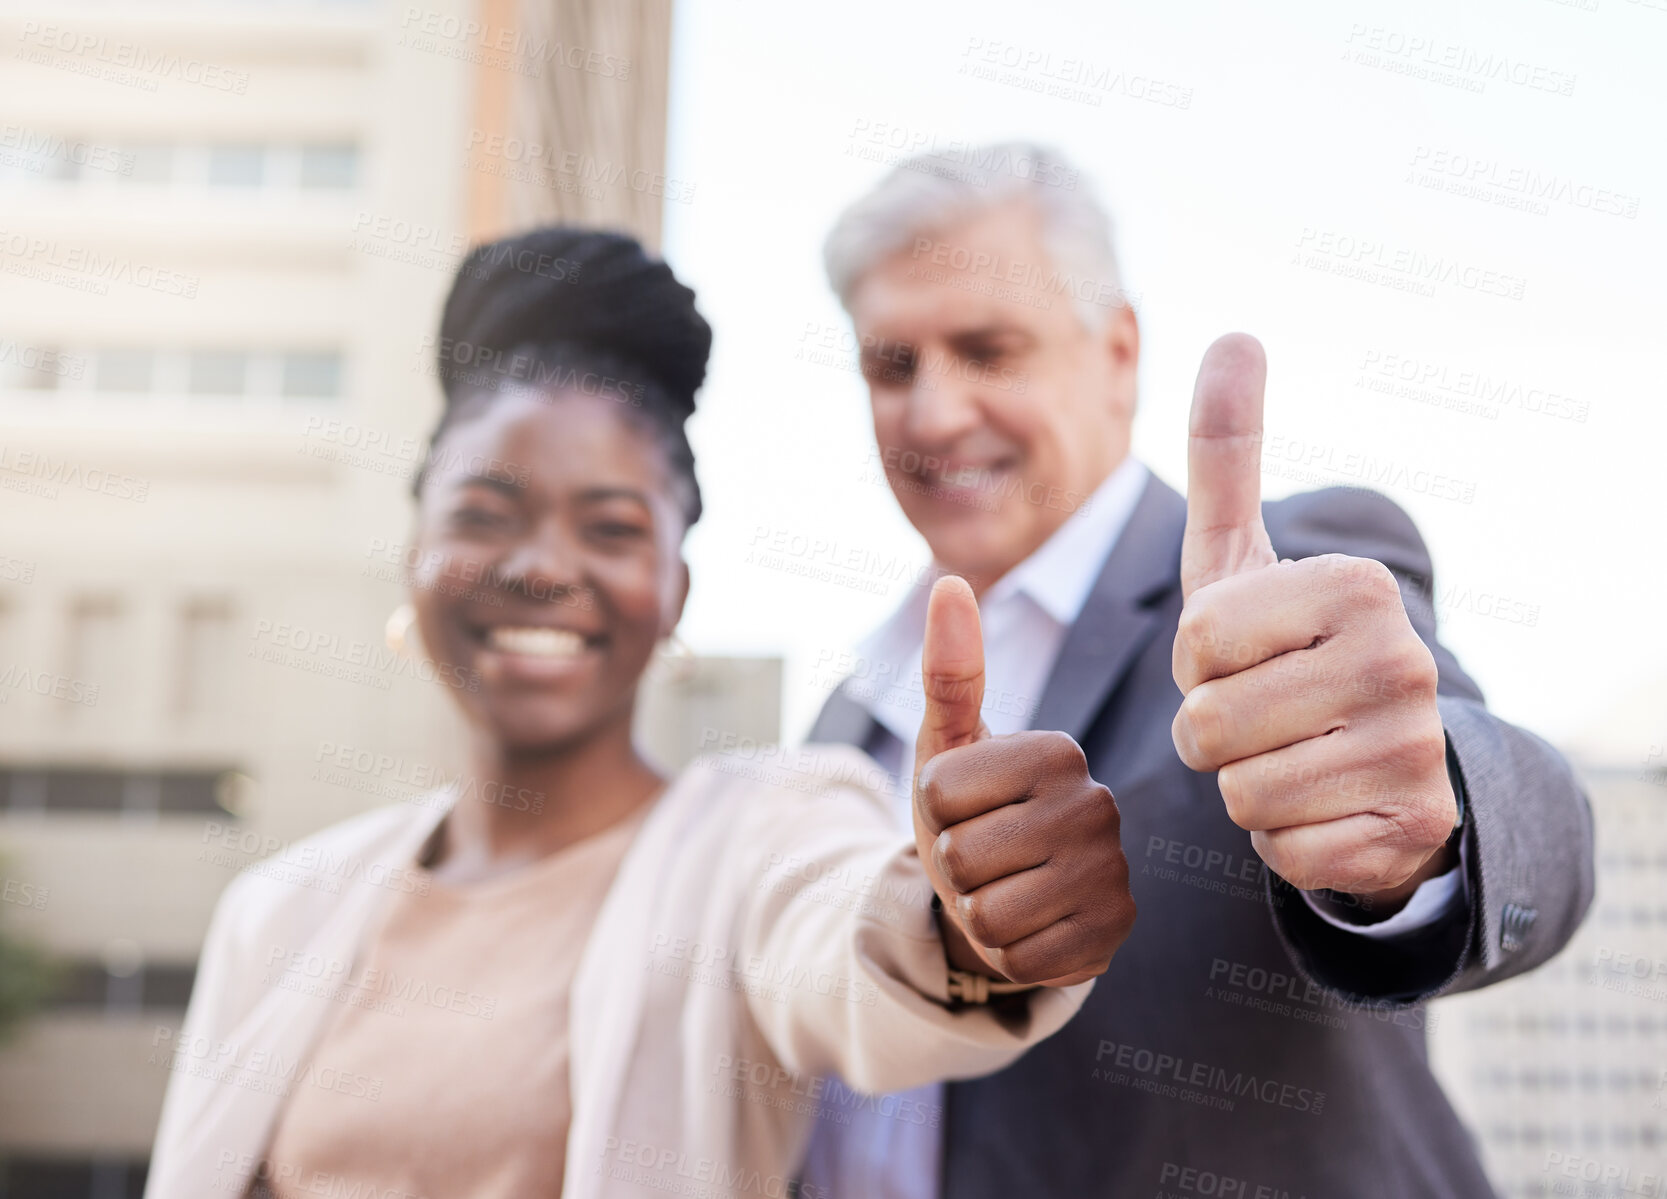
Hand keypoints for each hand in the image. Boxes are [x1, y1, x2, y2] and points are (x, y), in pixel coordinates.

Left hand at [912, 575, 1134, 986]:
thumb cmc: (971, 813)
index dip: (933, 812)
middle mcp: (1097, 805)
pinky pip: (1020, 960)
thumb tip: (949, 581)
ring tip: (1004, 889)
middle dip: (954, 867)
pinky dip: (1008, 952)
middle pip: (962, 856)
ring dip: (977, 912)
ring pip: (988, 914)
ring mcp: (1112, 872)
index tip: (966, 809)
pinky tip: (1031, 925)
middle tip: (984, 857)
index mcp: (1056, 751)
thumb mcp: (947, 747)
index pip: (940, 792)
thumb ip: (948, 672)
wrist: (1006, 893)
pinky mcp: (1113, 934)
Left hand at [1171, 333, 1457, 908]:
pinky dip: (1282, 840)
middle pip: (1207, 725)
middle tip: (1261, 714)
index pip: (1197, 641)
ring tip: (1289, 755)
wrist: (1372, 756)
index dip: (1195, 662)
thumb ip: (1229, 451)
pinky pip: (1283, 851)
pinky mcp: (1410, 832)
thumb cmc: (1280, 649)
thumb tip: (1235, 333)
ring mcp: (1416, 751)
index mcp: (1356, 586)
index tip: (1240, 655)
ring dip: (1242, 785)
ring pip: (1241, 793)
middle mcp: (1403, 661)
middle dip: (1209, 732)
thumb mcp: (1242, 555)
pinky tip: (1321, 806)